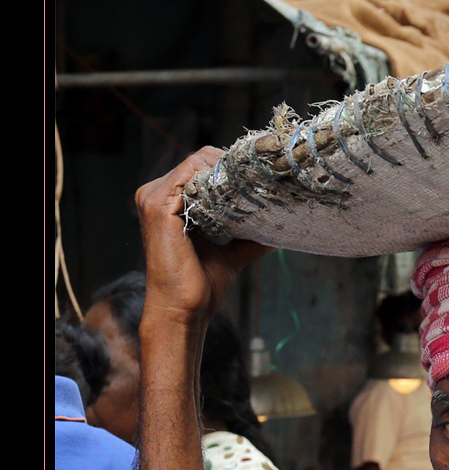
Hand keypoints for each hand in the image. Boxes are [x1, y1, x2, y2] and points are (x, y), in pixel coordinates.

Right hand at [136, 147, 270, 328]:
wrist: (185, 309)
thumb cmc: (200, 286)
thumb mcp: (229, 256)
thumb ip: (246, 241)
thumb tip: (274, 236)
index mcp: (168, 203)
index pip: (201, 169)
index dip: (232, 171)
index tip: (262, 179)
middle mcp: (156, 195)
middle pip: (200, 161)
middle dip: (234, 168)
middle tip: (264, 180)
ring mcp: (153, 198)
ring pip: (196, 163)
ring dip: (228, 172)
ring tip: (254, 185)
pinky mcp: (157, 206)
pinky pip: (189, 173)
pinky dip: (216, 177)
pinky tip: (238, 191)